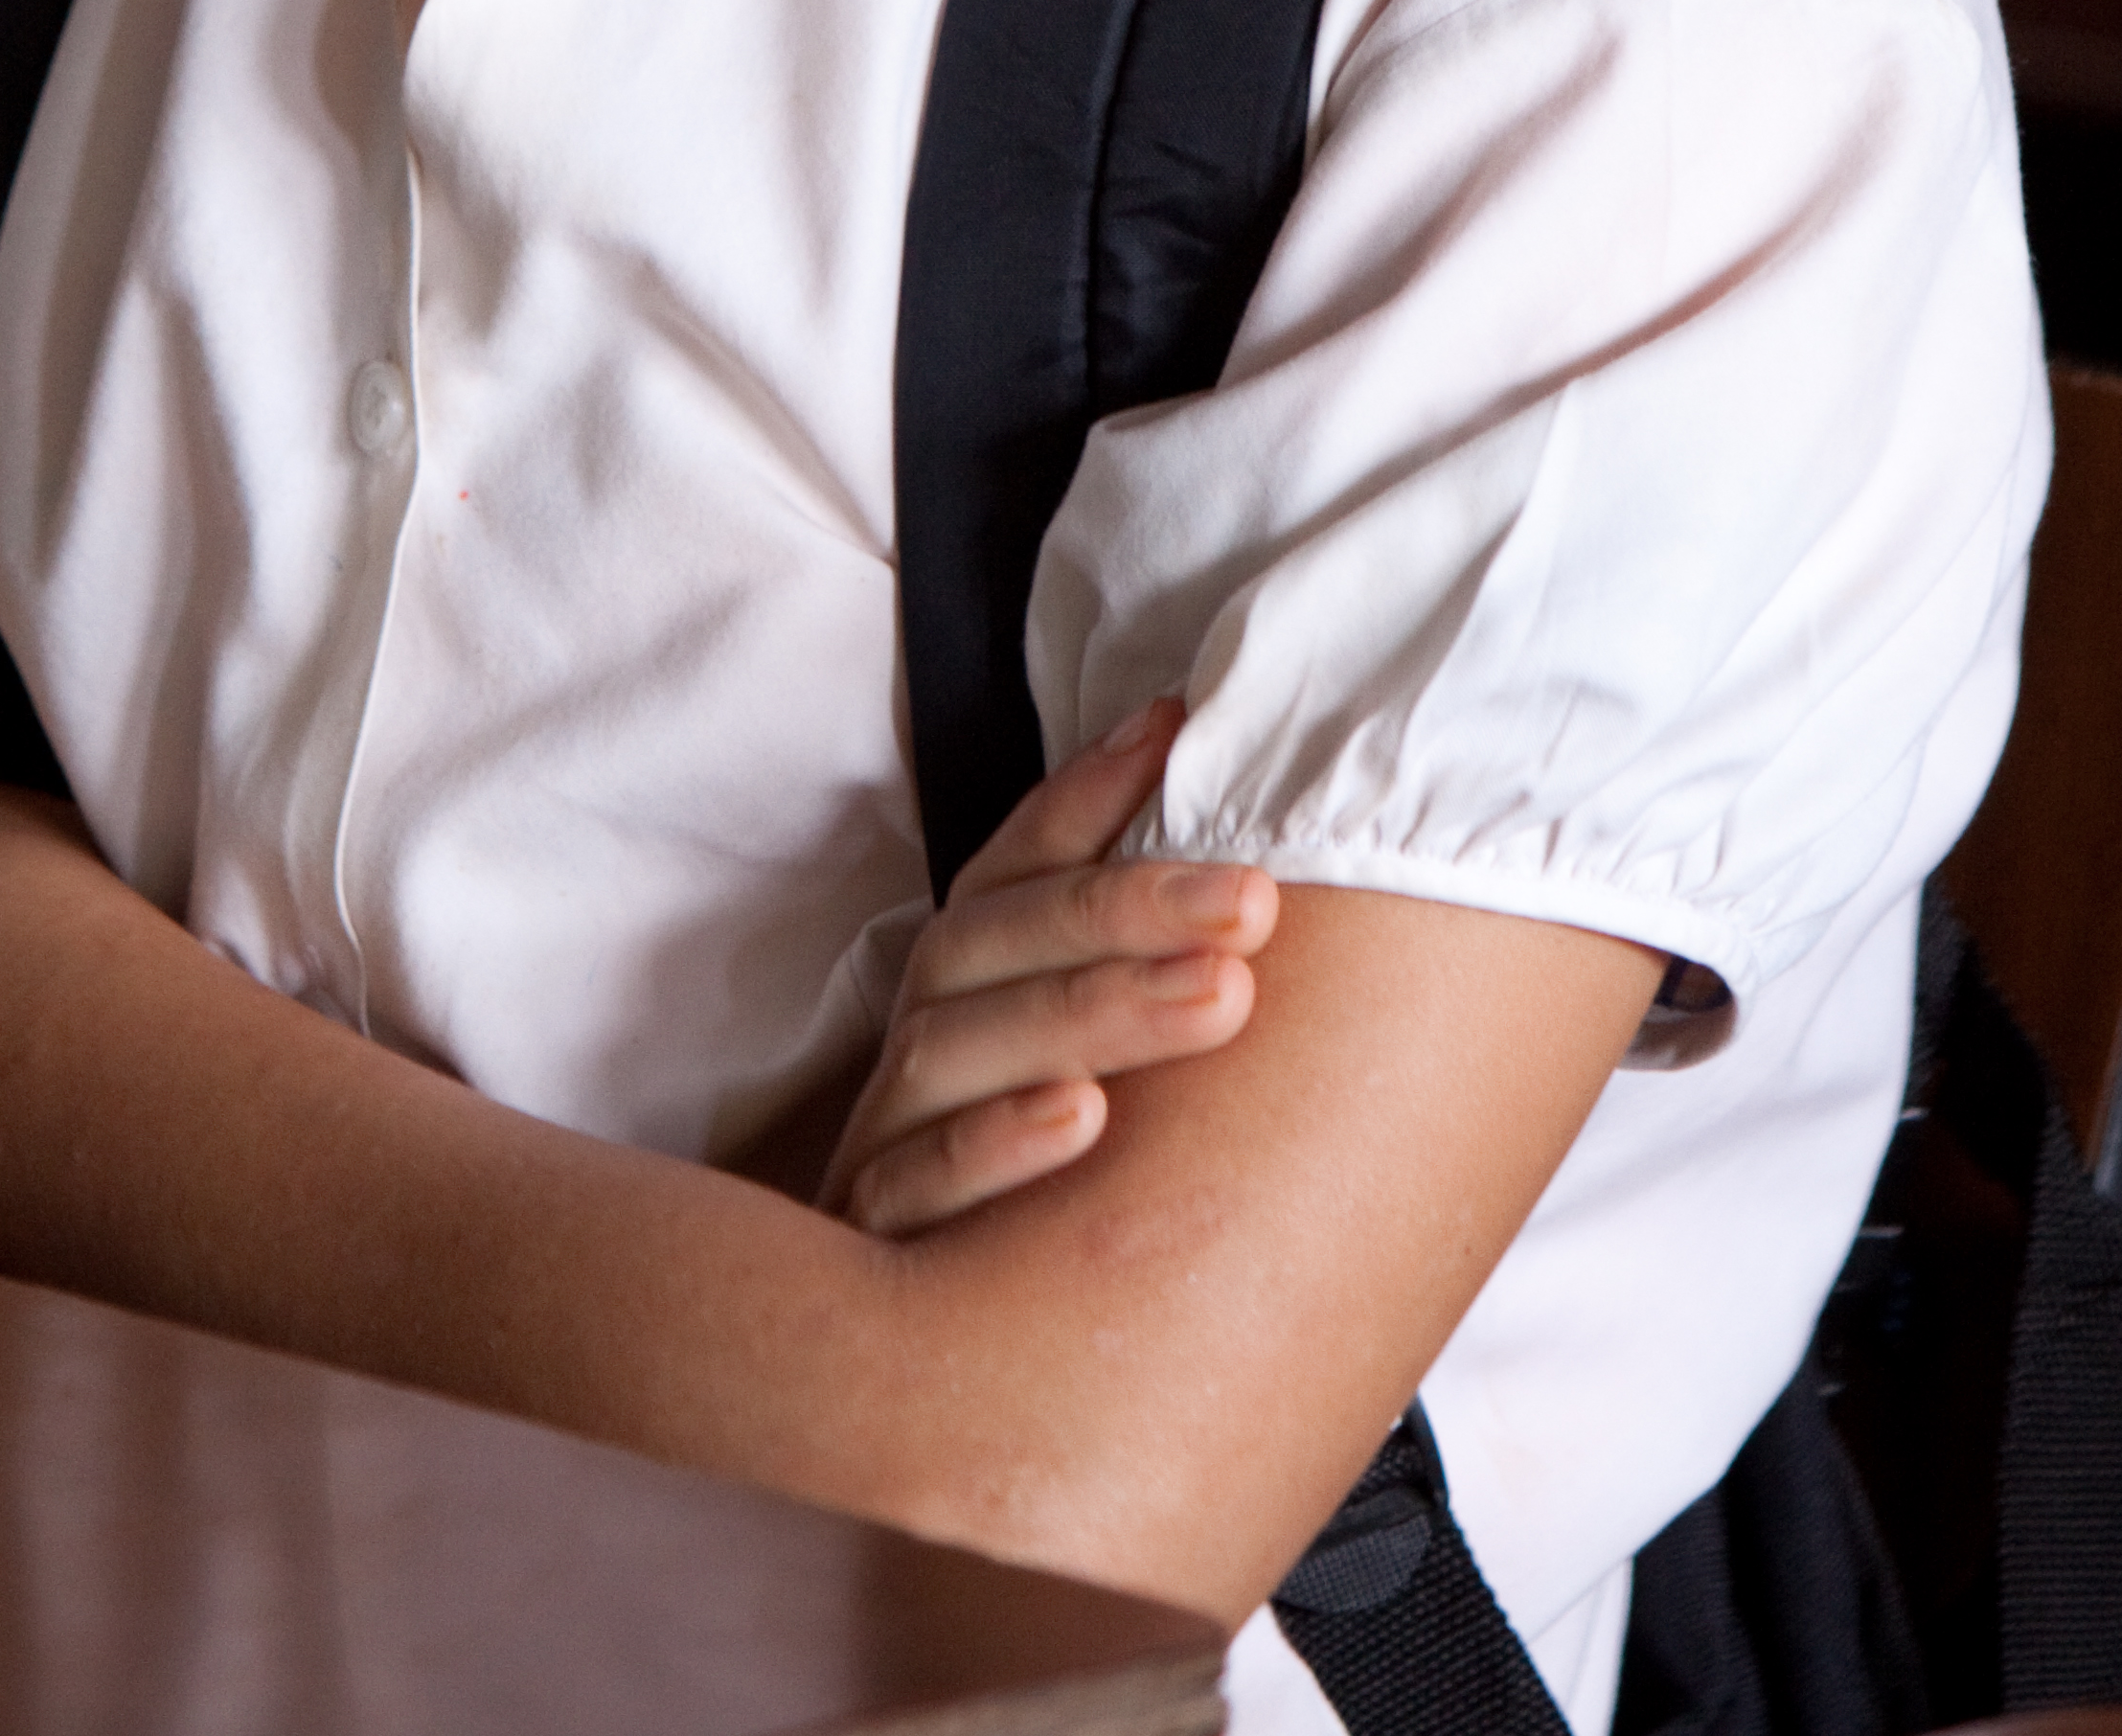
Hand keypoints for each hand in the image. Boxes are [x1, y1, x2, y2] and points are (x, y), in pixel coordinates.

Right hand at [820, 699, 1272, 1235]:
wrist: (931, 1385)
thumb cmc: (1045, 1196)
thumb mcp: (1089, 1058)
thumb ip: (1133, 935)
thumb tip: (1190, 750)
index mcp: (964, 991)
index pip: (1013, 870)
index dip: (1090, 797)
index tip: (1182, 736)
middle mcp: (918, 1049)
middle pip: (992, 949)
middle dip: (1124, 910)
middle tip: (1253, 902)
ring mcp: (882, 1143)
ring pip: (958, 1052)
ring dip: (1089, 1012)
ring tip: (1216, 996)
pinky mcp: (868, 1249)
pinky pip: (914, 1188)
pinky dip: (995, 1147)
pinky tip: (1082, 1119)